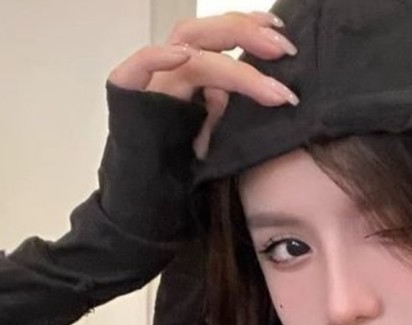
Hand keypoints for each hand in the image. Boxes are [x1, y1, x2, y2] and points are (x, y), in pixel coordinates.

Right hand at [108, 11, 299, 158]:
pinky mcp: (128, 100)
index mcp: (191, 80)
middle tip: (283, 48)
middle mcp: (171, 76)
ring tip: (266, 57)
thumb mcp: (214, 138)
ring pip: (186, 48)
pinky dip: (158, 57)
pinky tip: (182, 56)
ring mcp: (151, 86)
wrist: (145, 207)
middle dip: (247, 33)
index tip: (283, 33)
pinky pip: (138, 68)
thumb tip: (255, 91)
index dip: (250, 29)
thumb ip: (226, 110)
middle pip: (206, 36)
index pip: (219, 39)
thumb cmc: (178, 174)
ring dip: (226, 45)